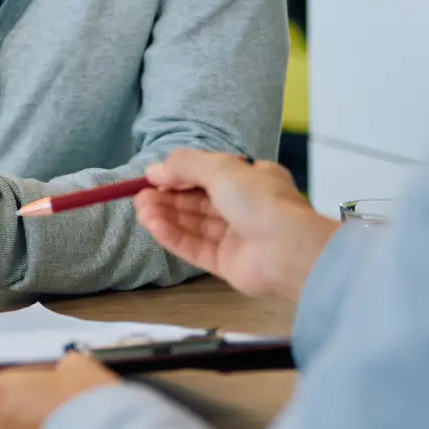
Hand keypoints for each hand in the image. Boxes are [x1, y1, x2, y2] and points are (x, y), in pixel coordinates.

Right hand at [135, 150, 339, 303]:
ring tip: (141, 209)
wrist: (288, 251)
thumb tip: (154, 169)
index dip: (179, 175)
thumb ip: (186, 165)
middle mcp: (244, 208)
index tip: (153, 176)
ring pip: (193, 224)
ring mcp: (235, 237)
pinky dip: (173, 235)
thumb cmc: (261, 201)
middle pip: (197, 201)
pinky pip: (194, 247)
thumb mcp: (221, 168)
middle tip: (140, 195)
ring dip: (166, 215)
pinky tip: (153, 226)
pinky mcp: (226, 263)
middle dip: (168, 197)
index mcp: (251, 181)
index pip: (208, 175)